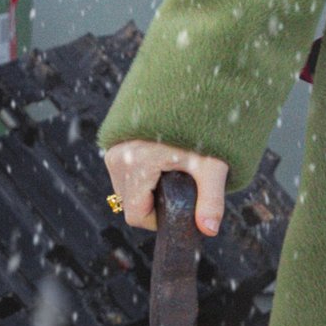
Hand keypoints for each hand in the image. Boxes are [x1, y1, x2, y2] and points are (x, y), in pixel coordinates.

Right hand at [106, 140, 232, 233]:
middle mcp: (118, 159)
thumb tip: (209, 230)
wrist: (188, 96)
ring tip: (171, 174)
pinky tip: (160, 165)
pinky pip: (124, 173)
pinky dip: (140, 175)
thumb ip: (211, 200)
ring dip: (146, 190)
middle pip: (131, 203)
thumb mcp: (211, 167)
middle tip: (179, 189)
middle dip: (153, 204)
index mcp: (136, 166)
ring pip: (126, 189)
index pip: (136, 215)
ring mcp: (114, 151)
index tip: (176, 209)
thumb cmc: (201, 130)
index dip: (157, 220)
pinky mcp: (115, 145)